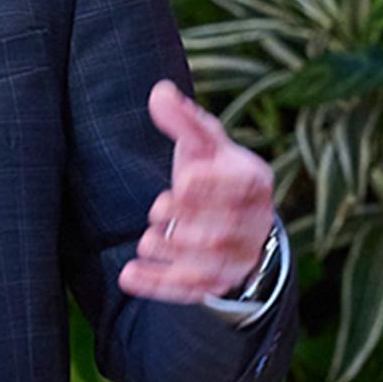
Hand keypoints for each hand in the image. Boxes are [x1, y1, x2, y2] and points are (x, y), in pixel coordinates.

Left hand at [118, 80, 275, 303]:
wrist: (233, 215)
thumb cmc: (212, 169)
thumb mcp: (202, 142)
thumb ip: (182, 119)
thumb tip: (159, 92)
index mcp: (254, 180)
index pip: (244, 187)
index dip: (214, 187)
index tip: (183, 180)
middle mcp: (254, 221)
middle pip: (227, 230)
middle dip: (190, 223)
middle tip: (157, 211)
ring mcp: (238, 255)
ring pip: (212, 264)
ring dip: (176, 254)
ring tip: (145, 241)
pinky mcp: (217, 280)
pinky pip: (192, 289)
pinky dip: (159, 285)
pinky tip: (128, 276)